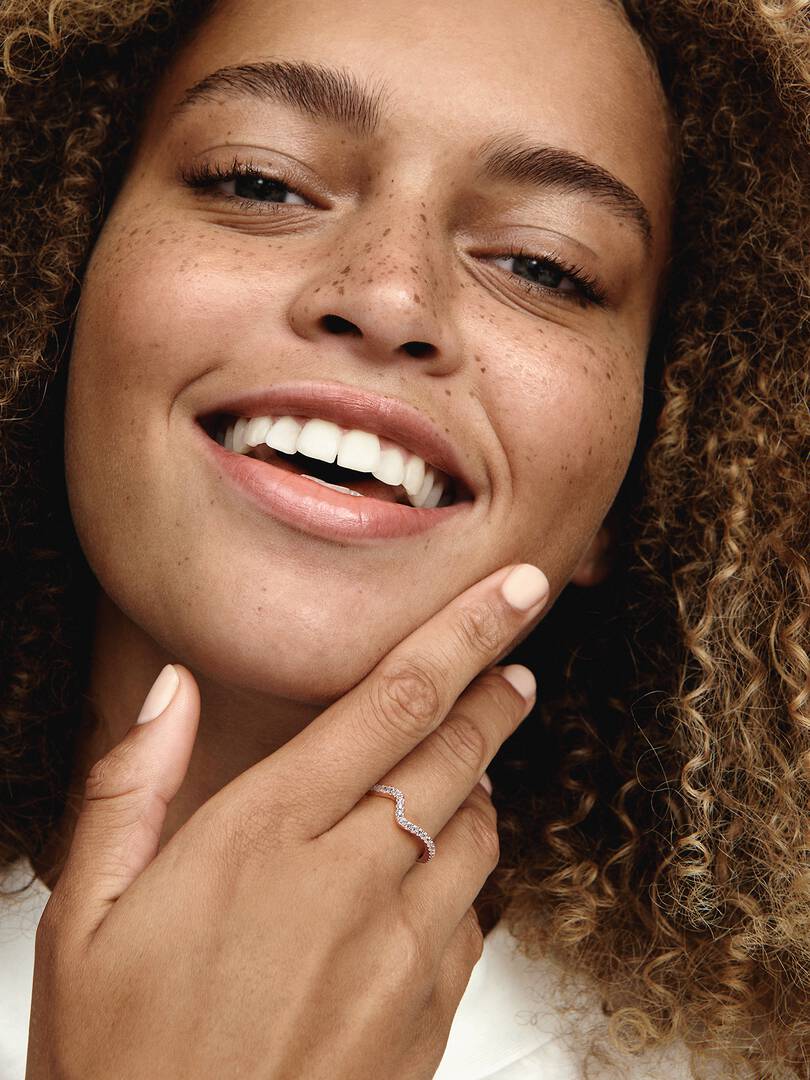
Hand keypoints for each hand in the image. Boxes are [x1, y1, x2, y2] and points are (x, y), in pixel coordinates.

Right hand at [26, 562, 548, 1079]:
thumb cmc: (121, 1061)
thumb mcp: (87, 916)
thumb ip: (133, 786)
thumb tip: (172, 690)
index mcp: (263, 836)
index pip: (393, 702)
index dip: (465, 634)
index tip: (515, 592)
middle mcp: (347, 882)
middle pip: (456, 751)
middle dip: (495, 692)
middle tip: (515, 661)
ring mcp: (400, 951)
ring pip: (478, 827)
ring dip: (479, 782)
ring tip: (464, 763)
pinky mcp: (428, 1011)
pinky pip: (474, 911)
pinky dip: (463, 869)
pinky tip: (428, 872)